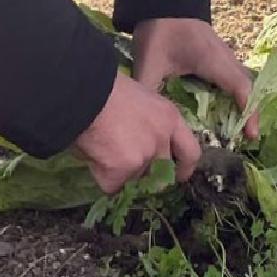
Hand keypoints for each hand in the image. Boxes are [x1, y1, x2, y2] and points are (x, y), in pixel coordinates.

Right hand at [73, 73, 201, 193]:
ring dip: (121, 174)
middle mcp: (163, 139)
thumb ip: (149, 123)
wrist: (86, 95)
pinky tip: (93, 159)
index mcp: (171, 119)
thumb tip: (140, 141)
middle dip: (148, 176)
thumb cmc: (108, 90)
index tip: (178, 176)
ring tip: (103, 152)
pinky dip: (102, 177)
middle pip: (163, 171)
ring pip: (135, 178)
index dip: (184, 167)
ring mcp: (145, 156)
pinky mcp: (123, 170)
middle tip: (131, 171)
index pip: (191, 152)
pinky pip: (112, 185)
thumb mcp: (141, 100)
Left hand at [133, 17, 257, 140]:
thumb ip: (148, 90)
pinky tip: (225, 109)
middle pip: (248, 86)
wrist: (165, 2)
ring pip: (243, 81)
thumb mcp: (149, 63)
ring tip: (240, 128)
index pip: (240, 87)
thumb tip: (143, 120)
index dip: (248, 112)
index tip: (250, 135)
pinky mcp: (219, 55)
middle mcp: (225, 57)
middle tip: (247, 138)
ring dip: (244, 102)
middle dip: (250, 112)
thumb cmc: (161, 31)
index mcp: (213, 60)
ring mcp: (224, 54)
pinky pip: (234, 76)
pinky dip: (236, 94)